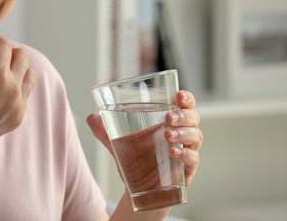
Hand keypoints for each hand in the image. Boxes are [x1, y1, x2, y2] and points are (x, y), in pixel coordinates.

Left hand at [86, 90, 202, 186]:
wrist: (136, 190)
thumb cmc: (134, 160)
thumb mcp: (117, 143)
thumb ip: (104, 130)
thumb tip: (91, 117)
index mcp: (169, 122)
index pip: (184, 106)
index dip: (186, 98)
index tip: (178, 95)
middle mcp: (182, 135)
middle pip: (193, 119)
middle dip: (183, 116)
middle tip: (167, 118)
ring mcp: (186, 152)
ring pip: (195, 137)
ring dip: (183, 134)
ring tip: (167, 134)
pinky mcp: (186, 171)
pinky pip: (193, 160)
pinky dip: (185, 155)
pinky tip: (173, 152)